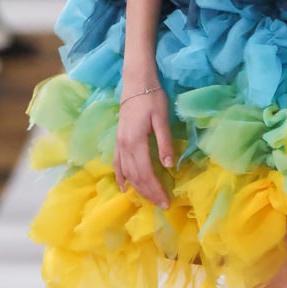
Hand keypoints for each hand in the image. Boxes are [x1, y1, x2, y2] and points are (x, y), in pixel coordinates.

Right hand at [113, 85, 174, 206]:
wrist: (136, 82)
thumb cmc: (152, 98)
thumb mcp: (162, 118)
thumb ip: (165, 142)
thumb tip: (169, 166)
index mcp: (136, 142)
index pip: (146, 172)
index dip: (156, 189)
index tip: (167, 201)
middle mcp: (124, 146)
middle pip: (136, 176)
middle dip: (149, 192)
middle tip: (163, 204)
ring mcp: (119, 144)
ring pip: (126, 172)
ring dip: (138, 188)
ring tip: (149, 198)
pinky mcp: (118, 140)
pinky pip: (117, 163)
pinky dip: (120, 177)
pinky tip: (124, 187)